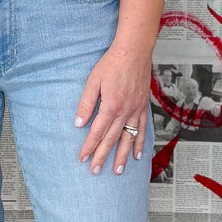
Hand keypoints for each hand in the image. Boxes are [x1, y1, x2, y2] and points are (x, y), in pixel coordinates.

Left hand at [75, 42, 151, 176]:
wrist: (134, 51)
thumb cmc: (112, 63)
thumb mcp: (93, 81)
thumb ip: (86, 103)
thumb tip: (79, 123)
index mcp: (111, 106)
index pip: (97, 132)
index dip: (89, 147)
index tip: (83, 158)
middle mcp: (125, 111)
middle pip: (112, 139)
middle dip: (102, 156)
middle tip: (96, 170)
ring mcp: (136, 110)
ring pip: (129, 138)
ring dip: (123, 156)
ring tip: (118, 170)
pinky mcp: (142, 107)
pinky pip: (142, 129)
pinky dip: (140, 143)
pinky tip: (138, 154)